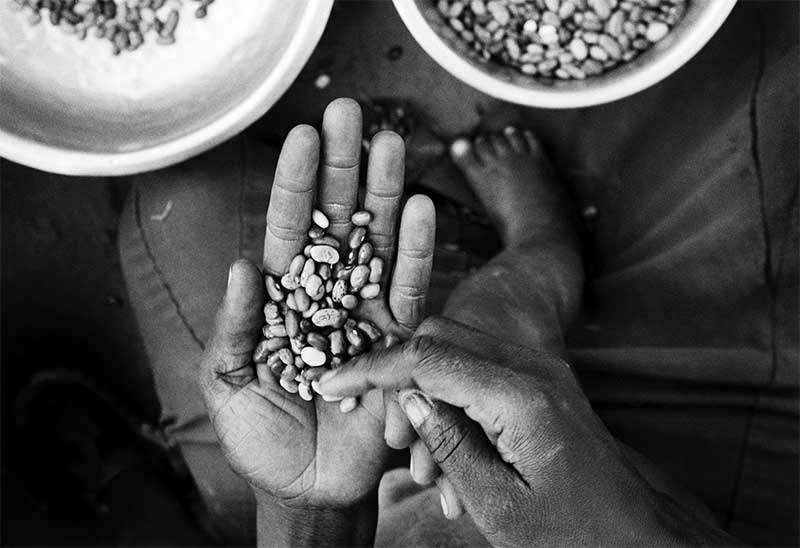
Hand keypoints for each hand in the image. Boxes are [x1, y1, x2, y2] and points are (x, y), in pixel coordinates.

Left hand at [198, 98, 435, 509]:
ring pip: (376, 242)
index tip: (303, 134)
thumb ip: (236, 327)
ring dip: (383, 192)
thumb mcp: (229, 383)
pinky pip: (410, 291)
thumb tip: (242, 265)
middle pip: (336, 220)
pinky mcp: (400, 342)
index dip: (294, 183)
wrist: (309, 486)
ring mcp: (365, 314)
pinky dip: (416, 251)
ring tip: (390, 142)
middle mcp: (326, 295)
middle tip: (350, 112)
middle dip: (342, 167)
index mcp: (281, 298)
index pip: (287, 228)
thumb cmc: (260, 437)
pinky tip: (419, 208)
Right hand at [317, 317, 742, 546]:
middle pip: (439, 337)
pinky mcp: (540, 377)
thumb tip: (408, 400)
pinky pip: (479, 362)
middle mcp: (532, 367)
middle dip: (397, 372)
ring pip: (456, 344)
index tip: (331, 385)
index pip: (427, 360)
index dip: (371, 370)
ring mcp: (540, 367)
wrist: (636, 530)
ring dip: (422, 379)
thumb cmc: (573, 531)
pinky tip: (441, 431)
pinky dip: (448, 385)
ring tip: (411, 442)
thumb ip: (449, 446)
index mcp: (521, 397)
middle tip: (378, 424)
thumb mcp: (501, 506)